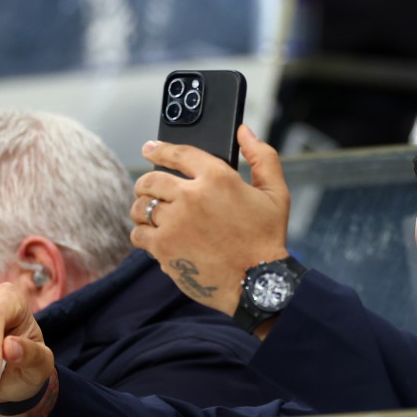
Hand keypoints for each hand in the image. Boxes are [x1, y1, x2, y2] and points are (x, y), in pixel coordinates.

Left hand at [130, 124, 290, 315]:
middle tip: (149, 190)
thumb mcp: (277, 194)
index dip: (159, 149)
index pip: (178, 154)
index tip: (149, 149)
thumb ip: (262, 157)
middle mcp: (192, 196)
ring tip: (152, 215)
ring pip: (141, 206)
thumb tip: (244, 132)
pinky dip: (144, 234)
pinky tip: (154, 237)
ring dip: (144, 209)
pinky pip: (139, 233)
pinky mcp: (164, 248)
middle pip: (151, 180)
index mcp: (218, 178)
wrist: (258, 284)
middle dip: (147, 183)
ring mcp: (175, 223)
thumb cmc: (268, 240)